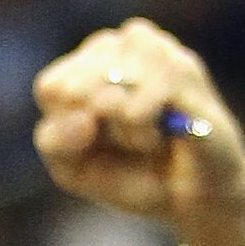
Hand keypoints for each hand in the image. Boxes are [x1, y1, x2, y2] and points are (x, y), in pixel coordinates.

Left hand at [33, 18, 244, 245]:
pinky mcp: (185, 69)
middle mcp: (125, 46)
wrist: (192, 199)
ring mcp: (158, 51)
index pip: (52, 85)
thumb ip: (53, 142)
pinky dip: (141, 128)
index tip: (91, 148)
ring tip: (144, 140)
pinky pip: (138, 97)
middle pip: (76, 83)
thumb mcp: (74, 169)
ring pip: (108, 83)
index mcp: (91, 63)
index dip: (64, 127)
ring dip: (120, 126)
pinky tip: (159, 137)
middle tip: (122, 145)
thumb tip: (80, 117)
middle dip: (92, 127)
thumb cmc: (133, 176)